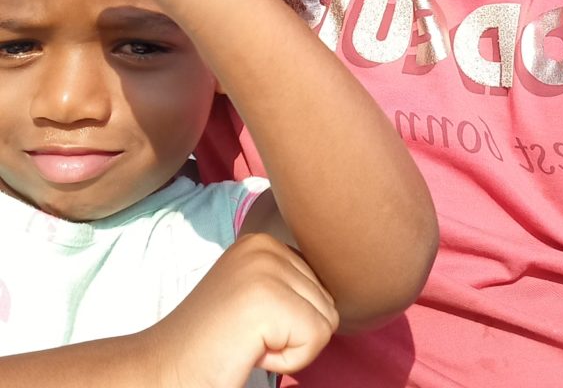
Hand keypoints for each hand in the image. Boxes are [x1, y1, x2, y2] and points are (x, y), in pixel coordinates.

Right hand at [150, 234, 338, 387]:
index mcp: (264, 241)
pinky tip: (249, 352)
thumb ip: (290, 285)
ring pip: (326, 320)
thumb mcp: (255, 297)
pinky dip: (288, 361)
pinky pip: (316, 339)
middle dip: (294, 333)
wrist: (163, 372)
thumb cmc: (213, 348)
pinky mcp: (266, 298)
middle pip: (329, 301)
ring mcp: (264, 267)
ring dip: (291, 346)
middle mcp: (265, 244)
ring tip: (247, 342)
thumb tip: (349, 280)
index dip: (293, 322)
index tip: (250, 327)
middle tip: (246, 338)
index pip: (323, 286)